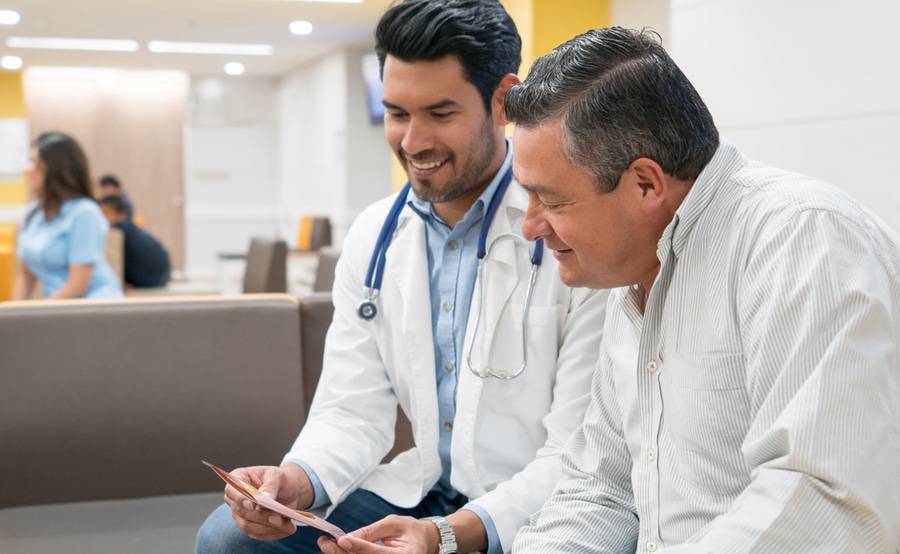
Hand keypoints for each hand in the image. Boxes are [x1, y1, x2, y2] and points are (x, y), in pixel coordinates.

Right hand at [223, 463, 313, 540]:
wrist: (290, 490)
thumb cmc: (281, 479)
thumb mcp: (278, 476)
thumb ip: (270, 486)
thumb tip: (264, 497)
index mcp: (238, 479)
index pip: (232, 491)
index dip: (240, 499)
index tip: (253, 505)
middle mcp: (235, 498)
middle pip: (242, 512)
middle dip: (261, 516)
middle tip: (278, 518)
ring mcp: (241, 514)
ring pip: (248, 526)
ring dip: (269, 528)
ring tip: (288, 525)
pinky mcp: (250, 527)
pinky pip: (258, 534)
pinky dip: (273, 533)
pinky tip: (287, 529)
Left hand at [316, 515, 439, 553]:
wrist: (426, 542)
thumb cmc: (411, 530)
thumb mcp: (394, 523)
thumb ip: (372, 532)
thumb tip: (348, 537)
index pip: (377, 553)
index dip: (359, 546)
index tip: (341, 539)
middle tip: (325, 543)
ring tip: (328, 545)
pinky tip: (339, 550)